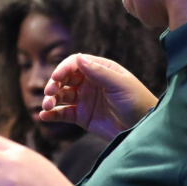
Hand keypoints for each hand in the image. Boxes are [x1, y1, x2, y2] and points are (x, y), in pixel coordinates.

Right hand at [40, 54, 157, 140]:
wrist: (142, 128)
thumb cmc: (137, 102)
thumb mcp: (119, 85)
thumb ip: (99, 72)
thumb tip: (79, 57)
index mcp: (100, 69)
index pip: (75, 63)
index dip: (63, 68)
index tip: (56, 78)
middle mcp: (89, 82)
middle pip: (64, 78)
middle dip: (54, 84)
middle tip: (49, 93)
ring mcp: (84, 99)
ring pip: (61, 96)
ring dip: (51, 99)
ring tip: (47, 106)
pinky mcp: (81, 116)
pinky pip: (63, 113)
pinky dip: (52, 114)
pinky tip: (44, 116)